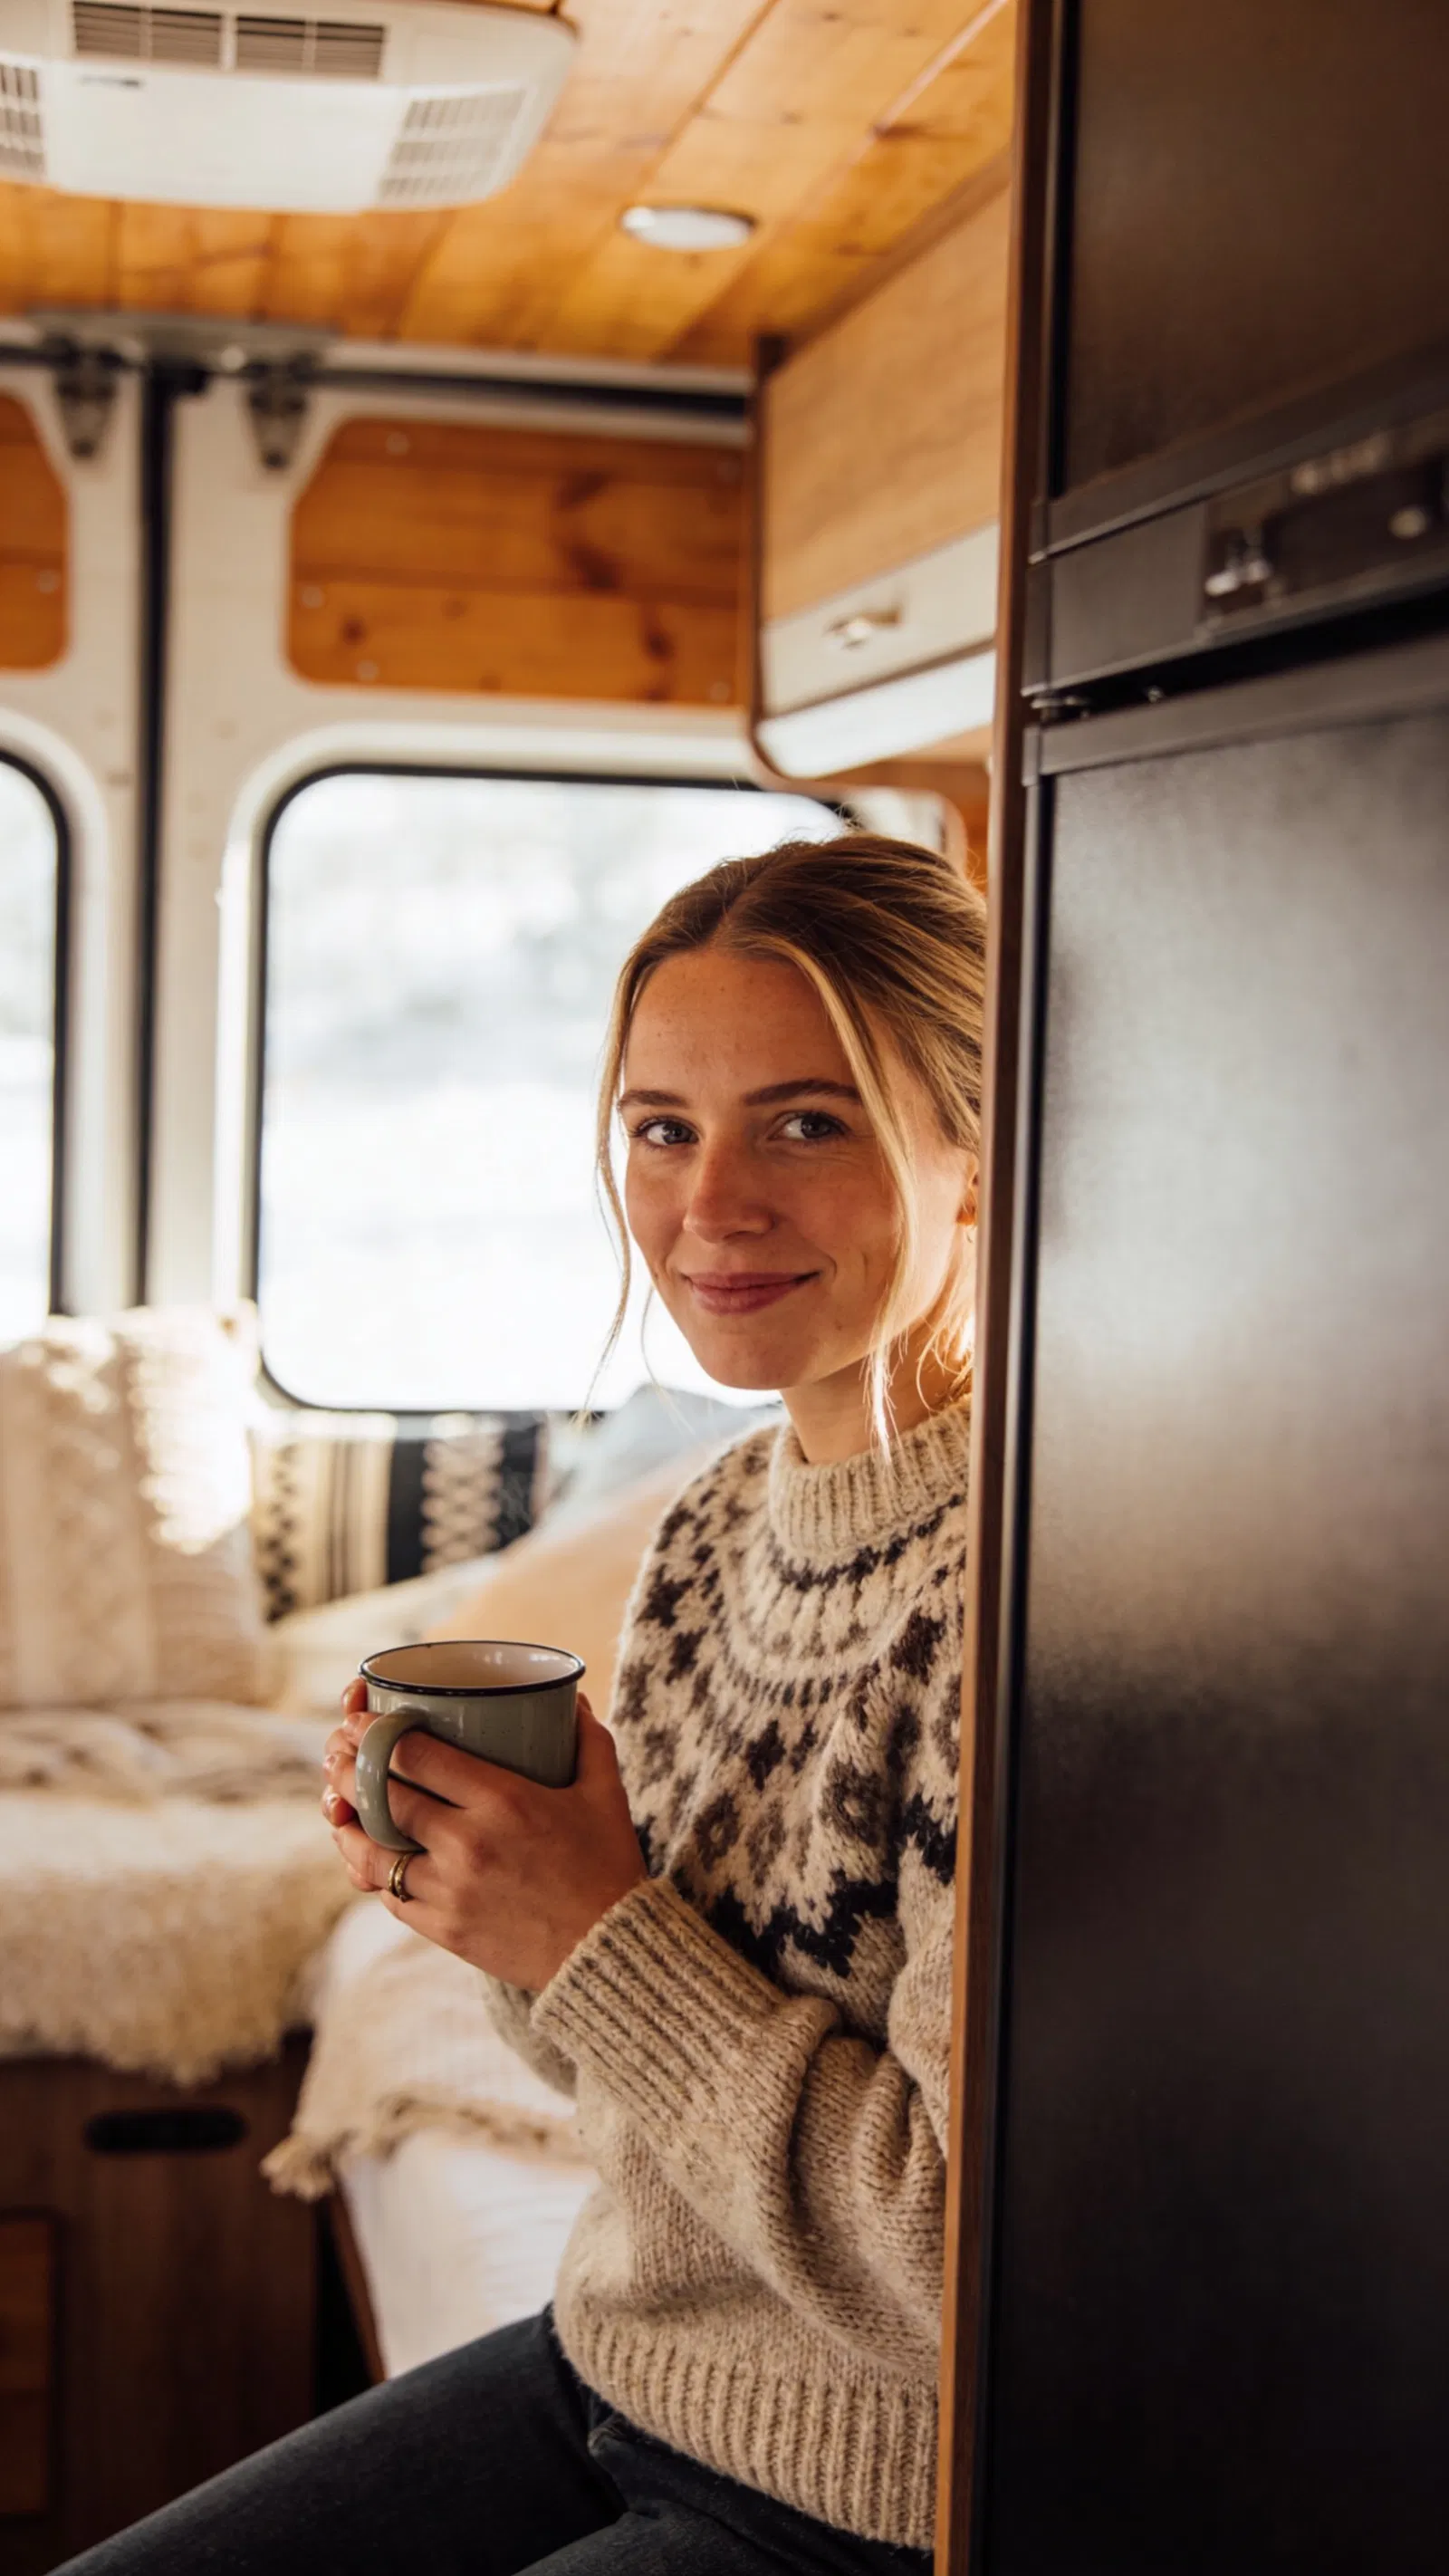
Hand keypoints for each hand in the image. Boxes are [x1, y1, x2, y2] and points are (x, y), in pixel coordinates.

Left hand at [321, 1679, 645, 1991]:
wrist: (607, 1951)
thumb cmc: (608, 1865)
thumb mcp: (605, 1793)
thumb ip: (587, 1739)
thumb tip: (575, 1698)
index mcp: (502, 1800)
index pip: (414, 1755)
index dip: (375, 1732)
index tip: (357, 1718)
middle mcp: (466, 1843)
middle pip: (382, 1797)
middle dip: (349, 1768)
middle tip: (337, 1751)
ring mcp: (449, 1890)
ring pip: (371, 1851)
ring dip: (347, 1823)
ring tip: (337, 1804)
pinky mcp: (442, 1928)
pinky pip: (389, 1894)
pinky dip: (372, 1871)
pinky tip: (366, 1855)